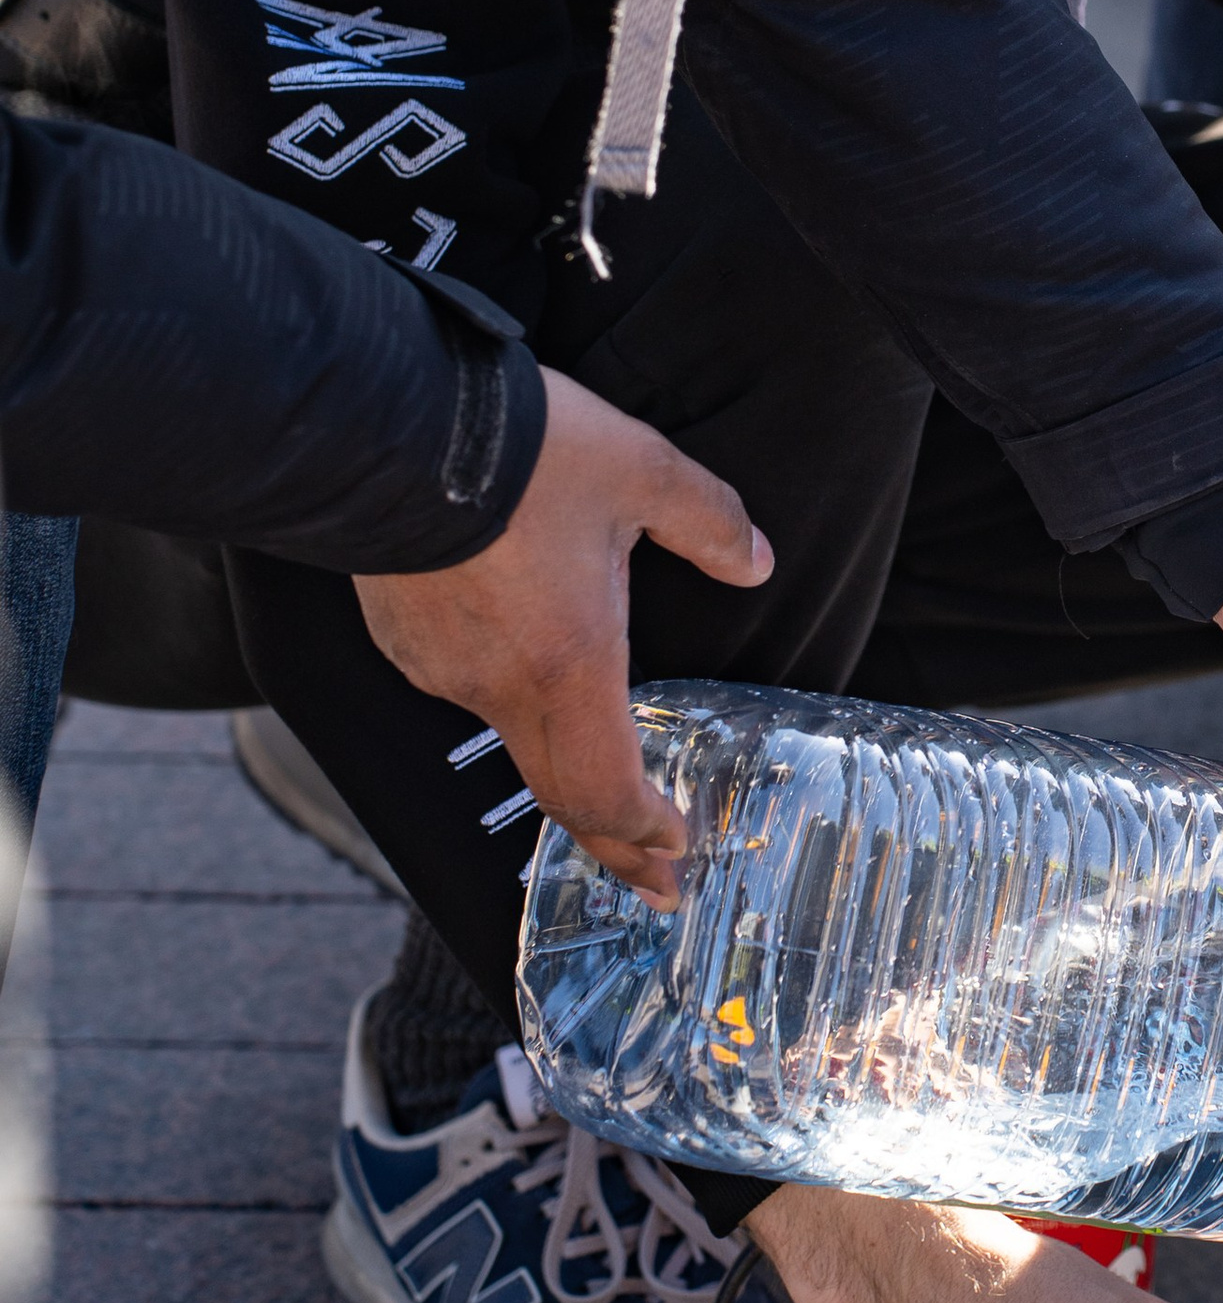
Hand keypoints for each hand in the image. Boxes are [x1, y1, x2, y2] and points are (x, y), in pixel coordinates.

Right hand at [353, 366, 769, 906]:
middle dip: (611, 843)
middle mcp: (498, 686)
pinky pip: (461, 679)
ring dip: (556, 753)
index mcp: (568, 666)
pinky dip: (502, 687)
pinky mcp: (399, 636)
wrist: (389, 425)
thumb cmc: (523, 453)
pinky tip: (521, 653)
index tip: (676, 856)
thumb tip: (755, 562)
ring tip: (594, 750)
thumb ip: (708, 522)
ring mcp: (440, 666)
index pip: (608, 791)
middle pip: (557, 792)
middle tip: (650, 877)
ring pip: (508, 729)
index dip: (644, 834)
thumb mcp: (642, 471)